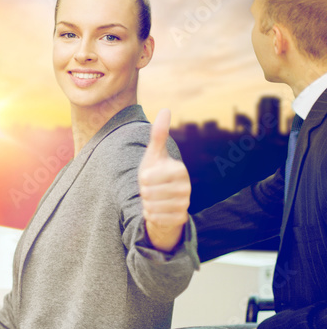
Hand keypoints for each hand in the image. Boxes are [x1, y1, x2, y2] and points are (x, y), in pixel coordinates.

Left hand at [138, 108, 190, 252]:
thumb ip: (158, 134)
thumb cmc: (155, 174)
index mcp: (179, 170)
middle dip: (144, 192)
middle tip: (151, 190)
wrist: (161, 199)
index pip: (148, 178)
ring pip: (152, 206)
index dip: (143, 179)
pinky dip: (151, 215)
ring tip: (153, 199)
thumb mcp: (153, 155)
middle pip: (148, 193)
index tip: (148, 178)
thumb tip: (165, 109)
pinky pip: (156, 218)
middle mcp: (186, 187)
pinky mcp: (181, 218)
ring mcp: (185, 204)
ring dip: (147, 204)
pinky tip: (156, 210)